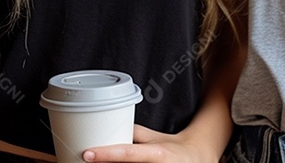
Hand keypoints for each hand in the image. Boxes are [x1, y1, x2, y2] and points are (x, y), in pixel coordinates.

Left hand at [82, 124, 218, 162]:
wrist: (199, 159)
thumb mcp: (154, 138)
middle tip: (85, 161)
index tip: (87, 153)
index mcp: (156, 154)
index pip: (128, 153)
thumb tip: (106, 126)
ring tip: (98, 162)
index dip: (107, 154)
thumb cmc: (173, 148)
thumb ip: (132, 134)